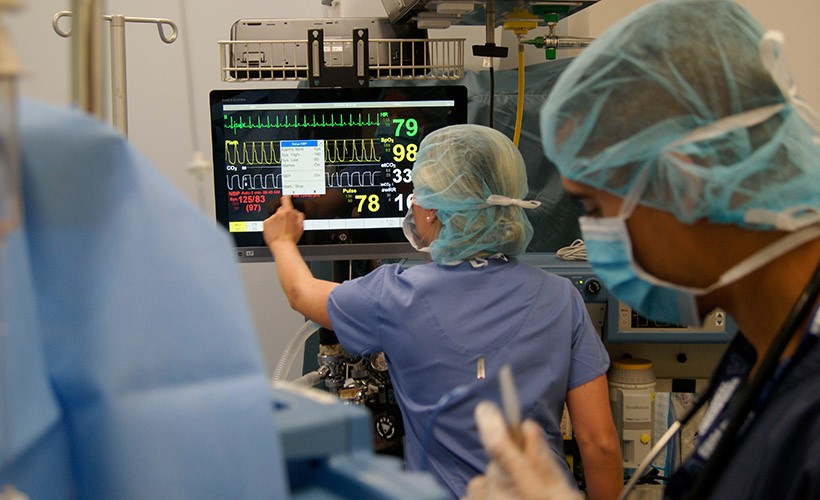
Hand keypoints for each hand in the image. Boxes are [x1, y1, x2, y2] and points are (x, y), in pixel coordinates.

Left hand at [263, 195, 304, 248]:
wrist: (282, 246)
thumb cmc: (292, 238)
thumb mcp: (301, 226)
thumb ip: (299, 215)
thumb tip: (295, 212)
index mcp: (288, 212)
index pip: (286, 199)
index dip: (286, 197)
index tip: (286, 197)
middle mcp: (278, 213)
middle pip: (280, 209)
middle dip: (283, 215)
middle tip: (286, 224)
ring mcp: (271, 218)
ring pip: (275, 217)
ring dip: (277, 221)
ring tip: (281, 231)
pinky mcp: (266, 223)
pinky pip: (269, 222)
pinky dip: (271, 226)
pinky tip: (276, 232)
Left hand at [463, 401, 582, 499]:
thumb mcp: (561, 492)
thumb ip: (542, 460)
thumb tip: (527, 429)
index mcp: (525, 488)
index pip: (499, 449)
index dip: (492, 425)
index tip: (486, 409)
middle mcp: (498, 496)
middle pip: (496, 463)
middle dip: (508, 464)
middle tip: (529, 482)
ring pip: (485, 479)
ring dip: (497, 484)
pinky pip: (475, 494)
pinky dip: (487, 497)